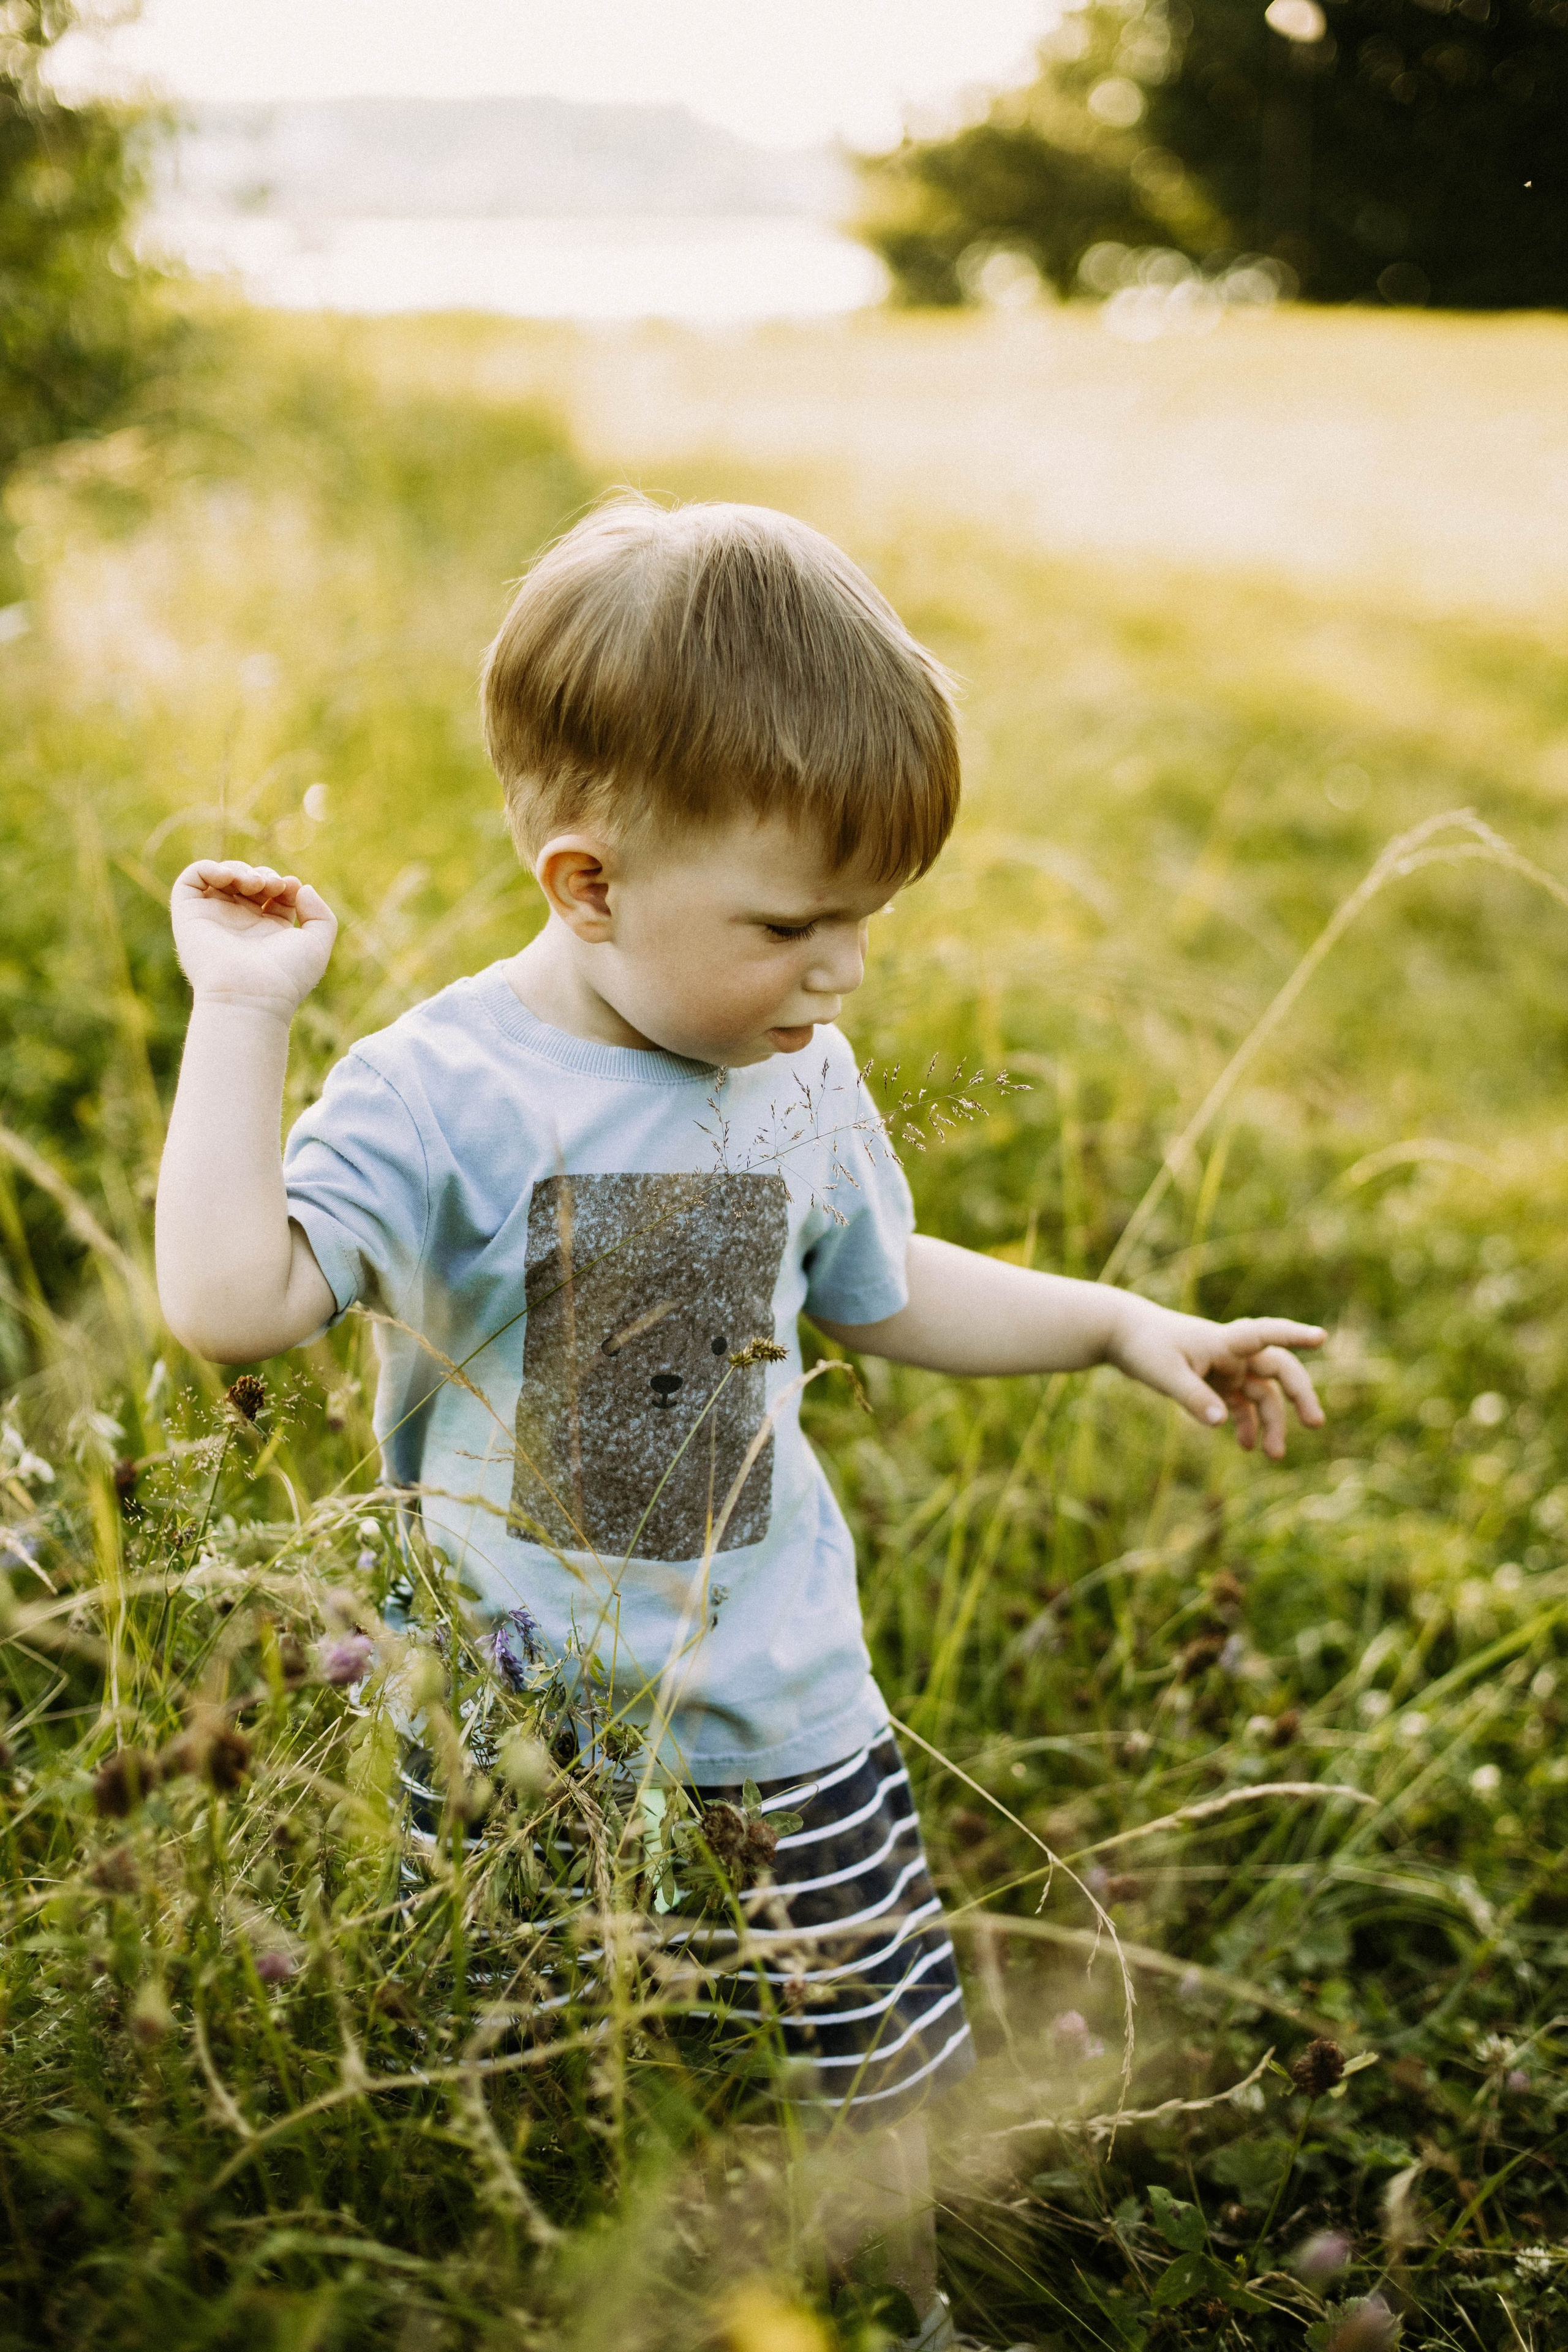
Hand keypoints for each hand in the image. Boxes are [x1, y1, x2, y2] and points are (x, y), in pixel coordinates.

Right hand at [170, 860, 337, 1016]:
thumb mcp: (316, 945)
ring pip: (221, 877)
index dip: (284, 884)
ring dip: (240, 869)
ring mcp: (214, 919)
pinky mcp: (189, 915)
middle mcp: (239, 925)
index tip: (291, 889)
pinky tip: (229, 877)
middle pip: (248, 882)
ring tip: (254, 883)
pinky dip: (209, 867)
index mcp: (268, 932)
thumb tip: (302, 887)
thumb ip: (320, 914)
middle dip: (264, 874)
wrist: (250, 996)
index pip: (274, 894)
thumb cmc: (284, 976)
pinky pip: (191, 879)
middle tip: (272, 886)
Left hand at [1105, 1297, 1324, 1459]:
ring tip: (1274, 1456)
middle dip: (1299, 1395)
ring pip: (1262, 1394)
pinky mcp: (1217, 1383)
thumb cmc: (1144, 1346)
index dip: (1294, 1335)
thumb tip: (1222, 1423)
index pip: (1265, 1334)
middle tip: (1314, 1424)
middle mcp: (1233, 1354)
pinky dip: (1246, 1424)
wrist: (1123, 1335)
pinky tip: (1246, 1446)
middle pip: (1278, 1370)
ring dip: (1271, 1422)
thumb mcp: (1164, 1373)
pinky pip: (1242, 1405)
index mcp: (1224, 1341)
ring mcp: (1227, 1369)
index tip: (1321, 1338)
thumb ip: (1193, 1397)